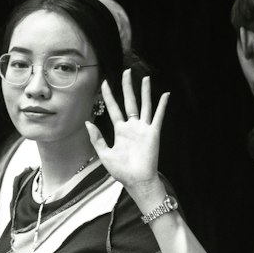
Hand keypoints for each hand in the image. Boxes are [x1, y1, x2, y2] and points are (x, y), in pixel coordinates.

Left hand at [87, 69, 168, 194]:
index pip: (113, 108)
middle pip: (129, 102)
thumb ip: (97, 138)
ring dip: (145, 92)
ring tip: (145, 78)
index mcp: (120, 131)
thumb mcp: (104, 154)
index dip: (109, 96)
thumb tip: (87, 122)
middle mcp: (132, 127)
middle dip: (127, 87)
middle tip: (126, 71)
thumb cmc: (121, 171)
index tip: (104, 83)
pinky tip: (165, 94)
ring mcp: (144, 129)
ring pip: (144, 105)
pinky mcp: (154, 133)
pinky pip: (158, 116)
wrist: (137, 181)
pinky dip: (162, 105)